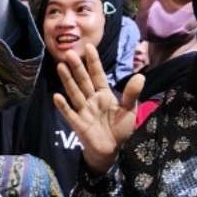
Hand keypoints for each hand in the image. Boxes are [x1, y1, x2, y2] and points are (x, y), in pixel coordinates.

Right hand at [52, 43, 143, 174]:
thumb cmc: (119, 129)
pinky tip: (57, 96)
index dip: (93, 61)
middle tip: (70, 53)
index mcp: (104, 94)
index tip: (89, 46)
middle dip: (77, 67)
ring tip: (60, 66)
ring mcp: (83, 110)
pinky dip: (63, 106)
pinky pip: (69, 113)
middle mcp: (91, 99)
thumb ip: (131, 94)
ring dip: (67, 80)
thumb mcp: (129, 110)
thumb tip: (139, 76)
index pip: (98, 75)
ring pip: (74, 92)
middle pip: (83, 81)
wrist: (111, 150)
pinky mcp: (78, 123)